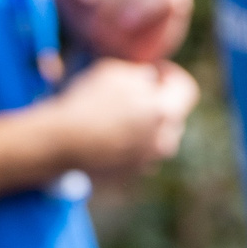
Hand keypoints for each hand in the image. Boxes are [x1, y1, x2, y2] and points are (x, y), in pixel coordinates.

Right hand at [48, 58, 199, 182]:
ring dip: (141, 124)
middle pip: (170, 115)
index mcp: (166, 112)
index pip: (186, 90)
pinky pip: (136, 155)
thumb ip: (140, 75)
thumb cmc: (86, 102)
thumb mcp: (115, 73)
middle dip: (156, 102)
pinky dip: (126, 143)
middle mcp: (164, 140)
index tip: (156, 71)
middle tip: (131, 92)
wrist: (60, 143)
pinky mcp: (131, 176)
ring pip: (154, 138)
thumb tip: (150, 80)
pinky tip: (103, 134)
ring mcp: (149, 162)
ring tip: (113, 114)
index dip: (172, 76)